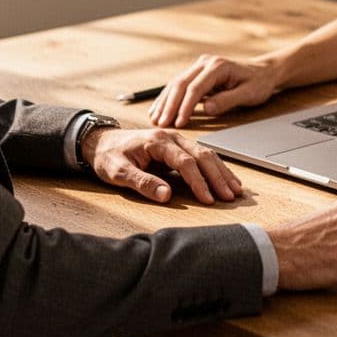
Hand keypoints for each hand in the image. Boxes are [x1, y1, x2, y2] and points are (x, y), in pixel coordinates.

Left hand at [81, 127, 242, 204]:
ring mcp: (177, 140)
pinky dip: (216, 168)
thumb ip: (142, 182)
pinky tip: (226, 179)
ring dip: (221, 172)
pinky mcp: (178, 147)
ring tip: (235, 190)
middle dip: (217, 177)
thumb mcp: (118, 172)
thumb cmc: (108, 156)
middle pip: (202, 155)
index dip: (198, 181)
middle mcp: (171, 137)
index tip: (208, 198)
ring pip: (206, 154)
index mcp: (157, 141)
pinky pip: (201, 156)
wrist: (100, 142)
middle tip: (229, 196)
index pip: (185, 162)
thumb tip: (166, 195)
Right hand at [148, 54, 280, 127]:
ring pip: (175, 83)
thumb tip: (207, 108)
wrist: (263, 71)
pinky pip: (178, 85)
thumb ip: (228, 100)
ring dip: (164, 102)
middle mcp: (205, 63)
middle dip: (169, 105)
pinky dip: (167, 98)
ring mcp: (199, 66)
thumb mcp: (248, 94)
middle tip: (161, 124)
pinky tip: (159, 109)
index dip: (185, 106)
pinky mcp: (196, 73)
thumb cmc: (258, 83)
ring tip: (155, 119)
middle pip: (180, 83)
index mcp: (217, 66)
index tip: (179, 123)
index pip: (196, 87)